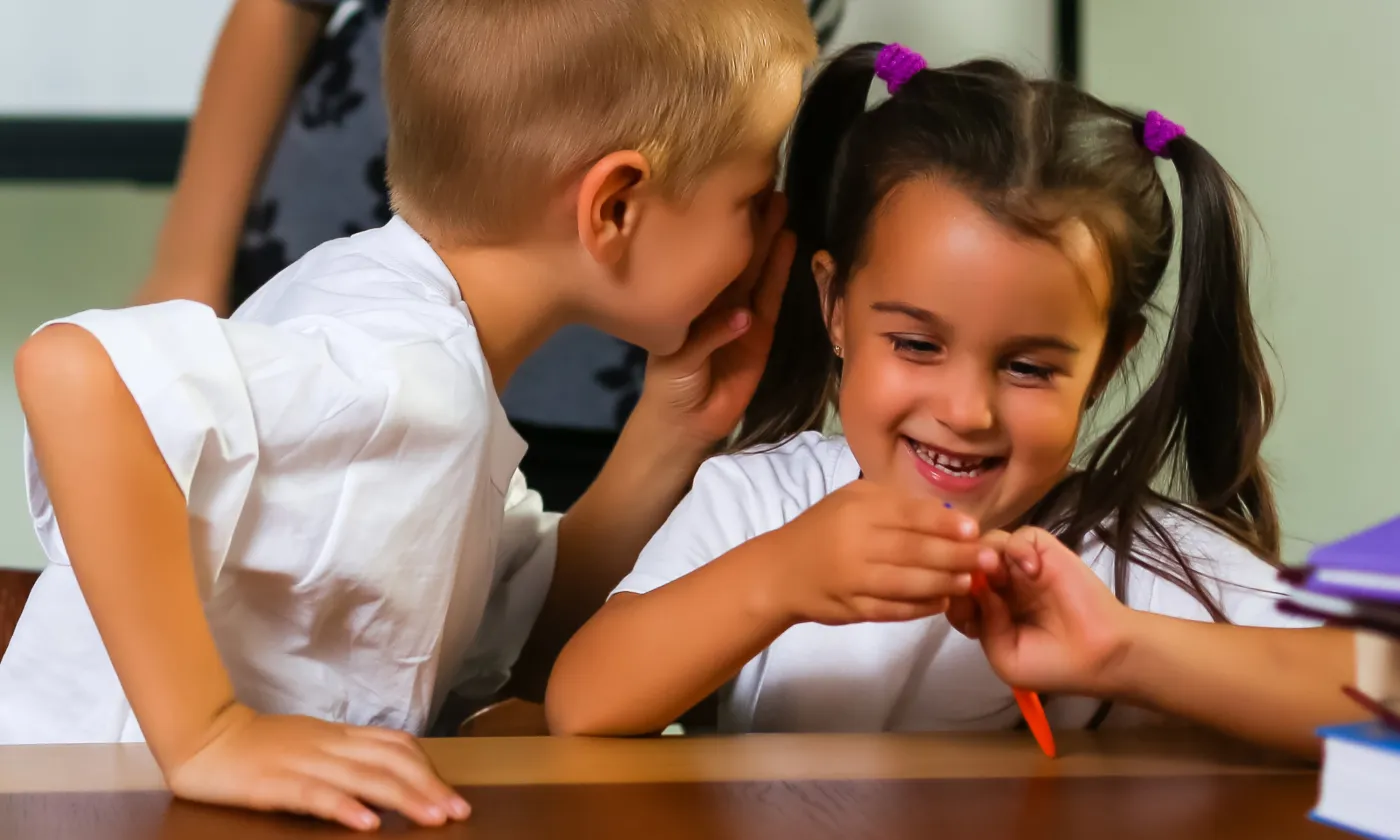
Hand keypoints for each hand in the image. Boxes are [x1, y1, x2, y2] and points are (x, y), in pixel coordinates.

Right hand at [166, 703, 469, 831]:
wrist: (205, 735)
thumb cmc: (260, 745)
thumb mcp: (312, 745)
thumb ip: (347, 757)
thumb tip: (388, 778)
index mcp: (339, 736)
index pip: (396, 745)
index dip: (428, 768)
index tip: (453, 795)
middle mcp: (329, 745)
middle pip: (390, 762)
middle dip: (429, 788)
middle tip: (459, 813)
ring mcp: (303, 762)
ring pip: (364, 777)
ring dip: (403, 798)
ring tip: (433, 819)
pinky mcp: (275, 782)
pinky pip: (316, 794)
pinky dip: (346, 807)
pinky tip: (368, 824)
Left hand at [638, 193, 794, 448]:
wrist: (685, 420)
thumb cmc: (669, 382)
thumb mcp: (676, 354)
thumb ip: (707, 336)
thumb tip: (744, 317)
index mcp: (690, 295)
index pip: (707, 254)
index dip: (721, 225)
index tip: (732, 189)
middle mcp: (718, 298)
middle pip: (738, 255)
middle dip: (752, 222)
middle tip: (768, 185)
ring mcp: (743, 314)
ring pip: (757, 270)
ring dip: (770, 240)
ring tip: (782, 207)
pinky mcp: (763, 334)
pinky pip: (772, 299)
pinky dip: (779, 274)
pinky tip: (787, 244)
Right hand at [753, 480, 997, 625]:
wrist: (781, 572)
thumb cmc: (823, 528)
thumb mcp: (852, 499)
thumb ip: (895, 502)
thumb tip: (945, 516)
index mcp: (857, 511)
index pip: (909, 516)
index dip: (945, 524)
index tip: (974, 530)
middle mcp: (856, 544)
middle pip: (915, 551)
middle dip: (957, 555)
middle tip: (988, 559)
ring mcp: (854, 581)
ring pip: (909, 583)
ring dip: (945, 583)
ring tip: (971, 581)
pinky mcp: (854, 609)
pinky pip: (895, 610)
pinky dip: (922, 608)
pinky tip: (943, 601)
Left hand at [944, 527, 1133, 695]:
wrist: (1101, 654)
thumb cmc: (1053, 664)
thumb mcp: (1005, 658)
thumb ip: (984, 625)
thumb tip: (979, 590)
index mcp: (987, 612)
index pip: (953, 592)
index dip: (951, 597)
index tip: (967, 614)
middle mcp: (1000, 586)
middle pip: (965, 563)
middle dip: (964, 573)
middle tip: (978, 590)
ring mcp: (1021, 568)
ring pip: (988, 544)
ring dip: (987, 559)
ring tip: (1003, 580)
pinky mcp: (1045, 552)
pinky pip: (1021, 535)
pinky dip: (1019, 548)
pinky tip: (1032, 571)